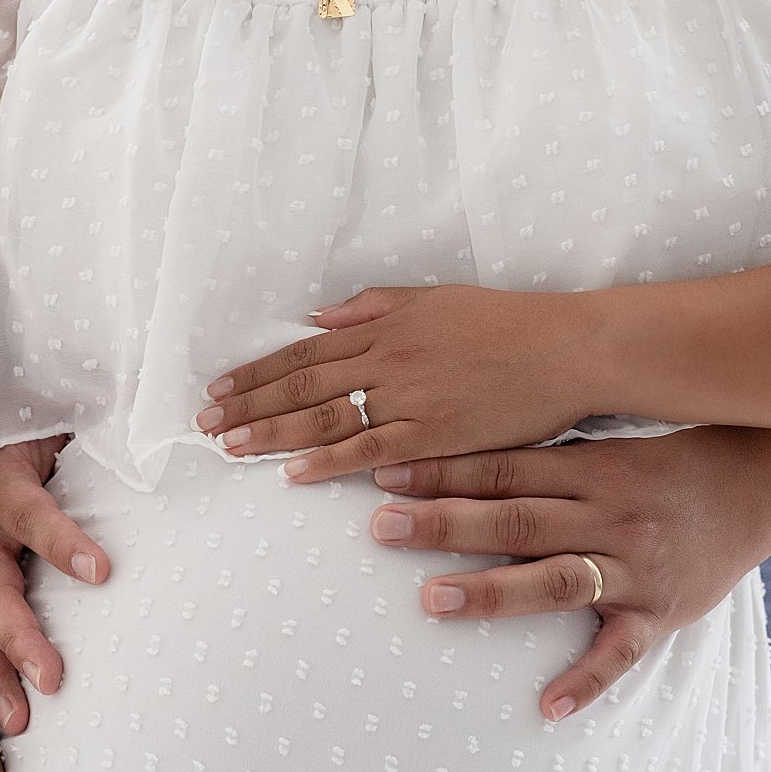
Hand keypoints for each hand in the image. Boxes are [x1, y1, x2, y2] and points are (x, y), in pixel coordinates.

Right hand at [0, 435, 106, 734]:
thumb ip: (99, 436)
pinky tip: (3, 717)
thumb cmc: (30, 427)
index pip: (30, 511)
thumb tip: (167, 433)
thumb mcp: (56, 419)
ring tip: (18, 722)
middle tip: (52, 680)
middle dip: (17, 637)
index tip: (102, 571)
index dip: (60, 541)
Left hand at [192, 285, 594, 483]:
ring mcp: (408, 397)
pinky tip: (290, 472)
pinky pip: (368, 449)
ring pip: (324, 416)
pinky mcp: (434, 433)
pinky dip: (325, 460)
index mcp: (386, 325)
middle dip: (248, 404)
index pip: (306, 350)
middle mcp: (388, 359)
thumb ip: (375, 306)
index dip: (258, 371)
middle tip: (204, 423)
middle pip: (302, 383)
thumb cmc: (509, 323)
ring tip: (228, 447)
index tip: (221, 387)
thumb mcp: (436, 299)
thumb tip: (319, 316)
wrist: (566, 349)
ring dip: (271, 433)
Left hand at [366, 426, 770, 720]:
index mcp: (591, 469)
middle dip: (444, 523)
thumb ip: (542, 463)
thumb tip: (460, 465)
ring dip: (492, 591)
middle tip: (381, 527)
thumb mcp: (608, 449)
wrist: (757, 486)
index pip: (505, 469)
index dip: (444, 472)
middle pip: (515, 521)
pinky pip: (618, 653)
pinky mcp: (660, 614)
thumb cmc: (667, 467)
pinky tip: (544, 707)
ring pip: (555, 579)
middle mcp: (608, 515)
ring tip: (432, 599)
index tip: (385, 475)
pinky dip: (583, 681)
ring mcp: (634, 567)